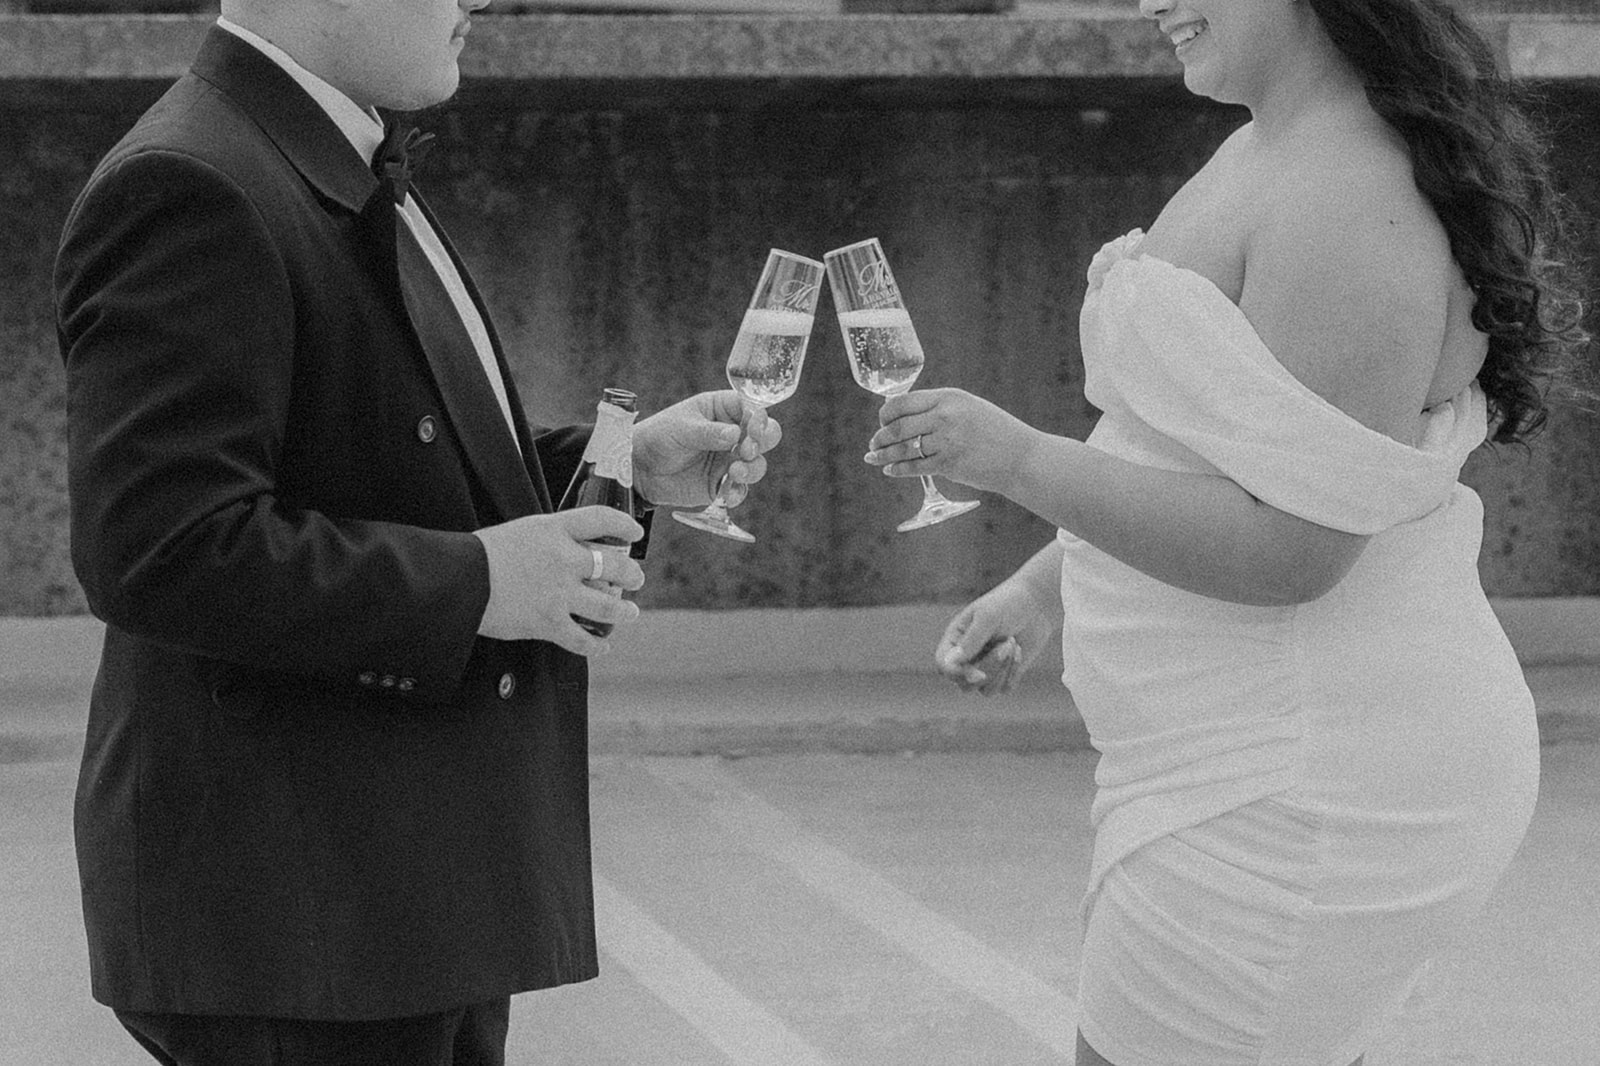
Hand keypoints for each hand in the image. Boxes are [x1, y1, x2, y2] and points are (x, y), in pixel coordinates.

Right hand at [473, 507, 645, 654]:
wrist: (457, 579)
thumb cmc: (480, 554)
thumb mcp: (520, 531)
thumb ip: (548, 539)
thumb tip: (568, 548)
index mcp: (555, 530)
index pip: (601, 519)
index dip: (624, 524)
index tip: (635, 532)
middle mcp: (564, 559)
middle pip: (614, 564)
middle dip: (631, 574)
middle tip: (636, 579)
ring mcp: (559, 593)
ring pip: (608, 606)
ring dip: (623, 612)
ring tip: (630, 613)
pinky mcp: (548, 622)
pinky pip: (582, 639)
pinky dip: (595, 646)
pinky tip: (601, 646)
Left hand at [633, 390, 782, 507]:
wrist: (638, 468)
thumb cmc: (658, 436)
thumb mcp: (681, 428)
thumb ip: (708, 432)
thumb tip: (736, 434)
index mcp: (722, 410)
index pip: (751, 408)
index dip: (759, 418)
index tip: (754, 429)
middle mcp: (731, 433)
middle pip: (764, 436)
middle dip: (762, 444)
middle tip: (746, 450)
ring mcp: (728, 459)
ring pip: (757, 464)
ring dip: (752, 469)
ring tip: (735, 472)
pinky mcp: (721, 483)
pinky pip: (740, 489)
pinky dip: (738, 492)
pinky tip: (728, 494)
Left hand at [864, 388, 1036, 496]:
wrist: (1021, 457)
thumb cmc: (995, 432)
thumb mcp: (969, 407)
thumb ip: (940, 408)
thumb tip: (906, 416)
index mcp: (949, 397)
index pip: (904, 402)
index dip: (886, 414)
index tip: (882, 421)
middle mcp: (945, 416)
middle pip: (899, 426)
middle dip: (880, 436)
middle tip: (874, 443)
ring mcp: (946, 440)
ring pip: (903, 448)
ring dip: (883, 455)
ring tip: (874, 457)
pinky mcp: (948, 464)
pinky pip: (914, 467)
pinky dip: (898, 470)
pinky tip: (890, 470)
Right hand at [935, 579, 1055, 695]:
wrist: (1036, 604)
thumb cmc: (1007, 604)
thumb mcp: (988, 617)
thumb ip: (970, 641)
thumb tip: (951, 663)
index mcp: (955, 640)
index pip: (944, 665)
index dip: (956, 673)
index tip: (978, 673)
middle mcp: (967, 658)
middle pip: (965, 683)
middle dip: (988, 669)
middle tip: (1005, 647)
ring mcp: (986, 668)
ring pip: (985, 690)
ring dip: (1002, 670)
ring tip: (1012, 643)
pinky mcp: (1005, 675)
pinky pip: (1004, 688)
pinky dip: (1013, 672)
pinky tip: (1020, 650)